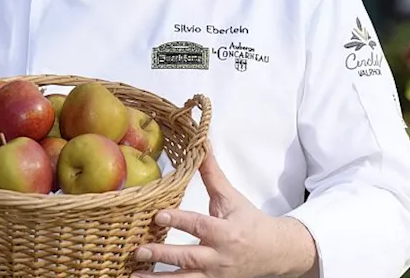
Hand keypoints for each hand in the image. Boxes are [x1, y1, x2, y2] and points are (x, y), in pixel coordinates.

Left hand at [130, 146, 316, 277]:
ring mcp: (215, 276)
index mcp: (226, 232)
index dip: (179, 221)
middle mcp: (220, 257)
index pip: (200, 226)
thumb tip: (202, 144)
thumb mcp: (232, 198)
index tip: (158, 216)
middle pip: (190, 258)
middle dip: (164, 255)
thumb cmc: (250, 222)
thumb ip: (212, 174)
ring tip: (134, 276)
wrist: (275, 253)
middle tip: (139, 250)